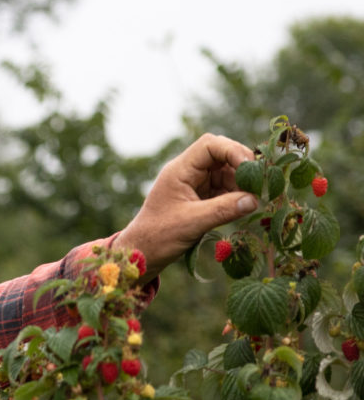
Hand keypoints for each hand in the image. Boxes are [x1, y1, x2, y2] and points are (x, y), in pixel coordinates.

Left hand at [116, 133, 257, 279]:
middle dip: (242, 167)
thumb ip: (223, 210)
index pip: (209, 145)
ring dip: (242, 183)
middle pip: (221, 155)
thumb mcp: (192, 223)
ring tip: (254, 199)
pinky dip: (236, 195)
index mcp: (179, 171)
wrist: (141, 253)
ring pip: (225, 172)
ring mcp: (194, 185)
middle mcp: (187, 173)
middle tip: (258, 185)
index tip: (251, 168)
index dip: (233, 151)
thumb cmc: (159, 236)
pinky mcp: (200, 198)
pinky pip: (224, 188)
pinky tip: (245, 206)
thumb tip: (254, 200)